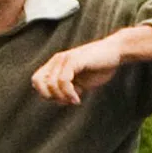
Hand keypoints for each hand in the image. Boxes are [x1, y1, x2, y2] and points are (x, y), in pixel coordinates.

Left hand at [29, 23, 151, 106]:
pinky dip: (69, 93)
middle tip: (67, 101)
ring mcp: (65, 59)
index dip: (44, 93)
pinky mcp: (74, 60)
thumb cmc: (99, 67)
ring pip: (51, 84)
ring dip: (62, 97)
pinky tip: (78, 99)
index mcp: (56, 64)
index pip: (36, 80)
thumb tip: (58, 100)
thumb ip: (67, 88)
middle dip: (51, 96)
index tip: (61, 100)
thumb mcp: (80, 80)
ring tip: (75, 100)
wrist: (115, 52)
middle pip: (39, 82)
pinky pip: (63, 81)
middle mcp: (57, 60)